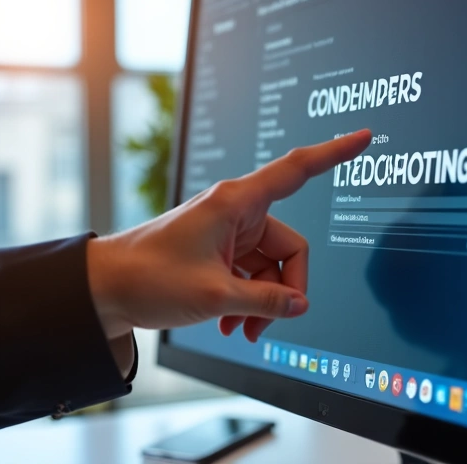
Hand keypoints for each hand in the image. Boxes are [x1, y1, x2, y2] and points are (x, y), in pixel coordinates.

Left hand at [88, 130, 371, 342]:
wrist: (103, 289)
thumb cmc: (148, 277)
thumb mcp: (214, 295)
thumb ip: (266, 301)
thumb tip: (300, 305)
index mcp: (236, 202)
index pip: (296, 170)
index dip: (333, 153)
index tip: (363, 137)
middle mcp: (237, 212)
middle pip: (289, 248)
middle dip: (284, 289)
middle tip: (267, 322)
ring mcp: (229, 232)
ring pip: (271, 266)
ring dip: (262, 301)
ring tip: (240, 329)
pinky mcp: (221, 250)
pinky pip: (252, 274)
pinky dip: (248, 300)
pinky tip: (232, 323)